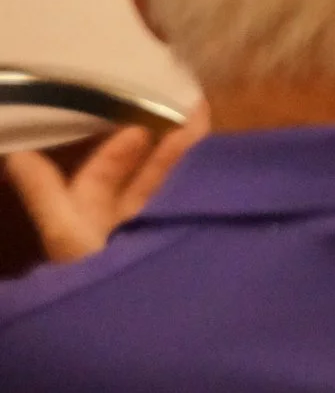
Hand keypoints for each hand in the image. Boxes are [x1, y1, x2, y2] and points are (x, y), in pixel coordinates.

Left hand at [4, 115, 206, 262]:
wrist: (150, 315)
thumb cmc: (103, 271)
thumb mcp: (68, 232)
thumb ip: (45, 193)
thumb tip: (15, 153)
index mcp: (92, 226)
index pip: (99, 179)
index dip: (115, 150)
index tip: (139, 126)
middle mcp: (127, 229)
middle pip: (142, 178)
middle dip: (161, 145)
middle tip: (183, 109)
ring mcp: (162, 233)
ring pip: (175, 185)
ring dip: (188, 152)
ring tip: (204, 117)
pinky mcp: (194, 237)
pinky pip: (201, 200)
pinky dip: (211, 174)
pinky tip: (224, 152)